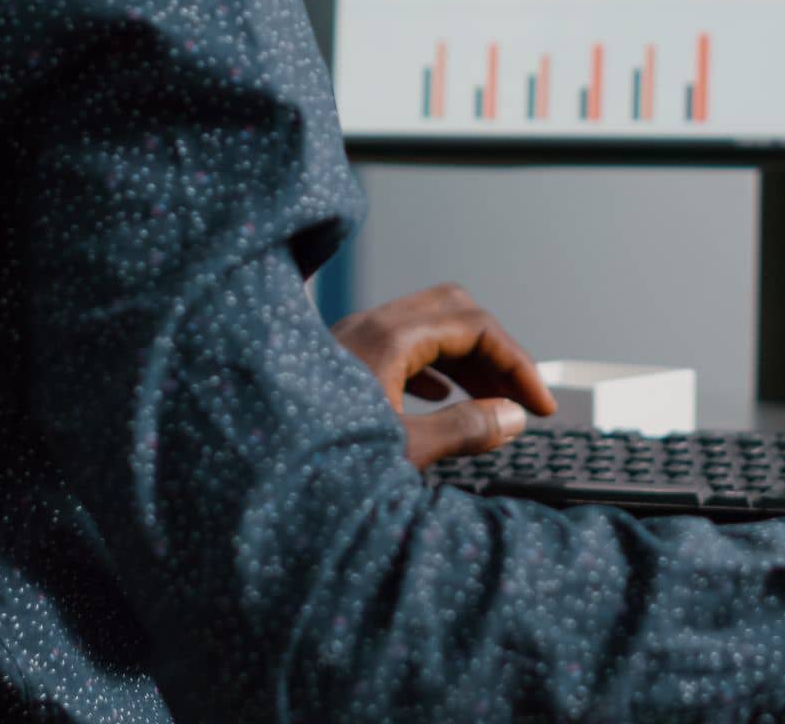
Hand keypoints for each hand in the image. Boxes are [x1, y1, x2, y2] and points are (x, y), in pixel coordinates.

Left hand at [331, 281, 557, 469]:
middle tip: (520, 398)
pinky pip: (401, 343)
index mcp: (388, 338)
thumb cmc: (315, 465)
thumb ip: (463, 430)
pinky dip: (434, 363)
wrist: (242, 475)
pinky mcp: (339, 360)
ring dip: (465, 357)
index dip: (517, 364)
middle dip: (494, 349)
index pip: (474, 326)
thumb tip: (513, 417)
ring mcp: (351, 338)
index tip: (541, 407)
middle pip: (453, 309)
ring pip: (426, 324)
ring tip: (492, 404)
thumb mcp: (401, 454)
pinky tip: (442, 397)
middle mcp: (369, 325)